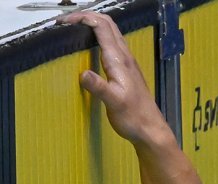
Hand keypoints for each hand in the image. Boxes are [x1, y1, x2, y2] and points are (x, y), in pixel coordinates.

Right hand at [59, 12, 172, 146]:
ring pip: (112, 34)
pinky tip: (91, 46)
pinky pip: (113, 46)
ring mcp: (127, 64)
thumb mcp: (114, 102)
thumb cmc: (134, 117)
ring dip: (93, 25)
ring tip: (74, 28)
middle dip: (86, 17)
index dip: (83, 18)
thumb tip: (83, 73)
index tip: (64, 21)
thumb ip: (99, 87)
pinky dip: (99, 37)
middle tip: (66, 21)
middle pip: (108, 25)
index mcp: (119, 61)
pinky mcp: (127, 71)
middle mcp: (125, 58)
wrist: (151, 129)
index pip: (102, 27)